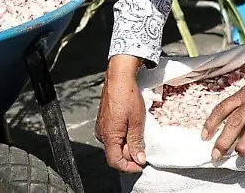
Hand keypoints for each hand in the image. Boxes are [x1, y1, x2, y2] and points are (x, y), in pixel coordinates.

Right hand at [95, 55, 147, 172]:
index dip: (129, 167)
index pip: (115, 162)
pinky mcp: (103, 122)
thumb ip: (136, 143)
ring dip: (127, 146)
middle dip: (130, 155)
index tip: (141, 165)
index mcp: (109, 136)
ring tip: (138, 136)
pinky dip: (122, 137)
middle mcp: (101, 134)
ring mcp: (101, 127)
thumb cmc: (127, 97)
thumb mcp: (137, 122)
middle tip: (143, 148)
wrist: (119, 78)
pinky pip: (112, 136)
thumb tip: (139, 160)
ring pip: (114, 145)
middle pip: (115, 154)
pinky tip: (131, 129)